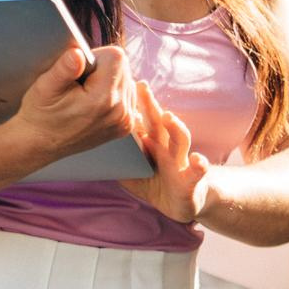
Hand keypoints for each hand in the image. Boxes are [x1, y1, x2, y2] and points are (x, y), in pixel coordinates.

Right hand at [10, 44, 139, 160]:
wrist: (40, 144)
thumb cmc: (41, 115)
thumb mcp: (45, 87)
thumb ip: (64, 68)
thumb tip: (78, 53)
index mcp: (102, 99)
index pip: (116, 57)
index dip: (96, 56)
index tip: (80, 70)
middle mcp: (119, 112)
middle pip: (123, 68)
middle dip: (103, 69)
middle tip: (80, 85)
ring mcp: (124, 121)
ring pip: (126, 81)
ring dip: (109, 81)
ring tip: (86, 95)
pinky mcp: (124, 126)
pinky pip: (127, 97)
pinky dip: (113, 94)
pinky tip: (94, 103)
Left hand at [118, 80, 211, 224]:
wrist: (184, 202)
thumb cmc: (155, 183)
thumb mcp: (132, 171)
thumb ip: (117, 159)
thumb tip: (89, 149)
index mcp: (151, 143)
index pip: (142, 120)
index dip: (132, 106)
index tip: (121, 87)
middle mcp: (166, 147)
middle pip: (159, 122)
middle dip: (151, 105)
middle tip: (141, 86)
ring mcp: (180, 161)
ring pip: (180, 139)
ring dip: (176, 127)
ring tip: (168, 116)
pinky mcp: (192, 178)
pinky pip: (198, 171)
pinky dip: (200, 165)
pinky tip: (198, 160)